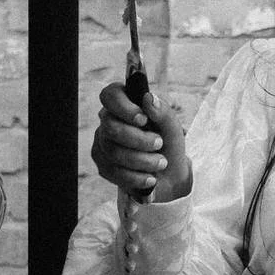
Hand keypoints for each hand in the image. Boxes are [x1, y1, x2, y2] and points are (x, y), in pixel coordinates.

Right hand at [89, 78, 189, 202]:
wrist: (170, 175)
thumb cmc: (168, 144)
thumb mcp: (172, 127)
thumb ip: (163, 111)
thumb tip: (148, 98)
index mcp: (124, 104)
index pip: (110, 95)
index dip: (123, 107)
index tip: (143, 120)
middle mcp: (108, 121)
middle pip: (111, 128)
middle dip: (139, 140)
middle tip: (159, 143)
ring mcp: (103, 144)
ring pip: (113, 152)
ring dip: (142, 160)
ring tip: (161, 163)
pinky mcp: (103, 166)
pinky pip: (113, 172)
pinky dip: (136, 177)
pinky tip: (150, 178)